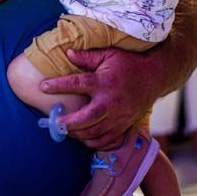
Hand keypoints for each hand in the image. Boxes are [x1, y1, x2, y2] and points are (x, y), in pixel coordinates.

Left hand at [40, 47, 154, 149]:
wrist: (153, 77)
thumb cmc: (129, 63)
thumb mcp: (108, 54)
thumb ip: (87, 57)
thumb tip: (68, 53)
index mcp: (104, 81)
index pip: (77, 83)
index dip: (58, 85)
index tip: (43, 86)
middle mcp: (110, 101)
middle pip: (86, 118)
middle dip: (68, 123)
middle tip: (55, 122)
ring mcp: (118, 116)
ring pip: (95, 132)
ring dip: (78, 133)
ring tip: (66, 129)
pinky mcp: (123, 125)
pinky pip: (106, 140)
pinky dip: (93, 142)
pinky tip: (83, 137)